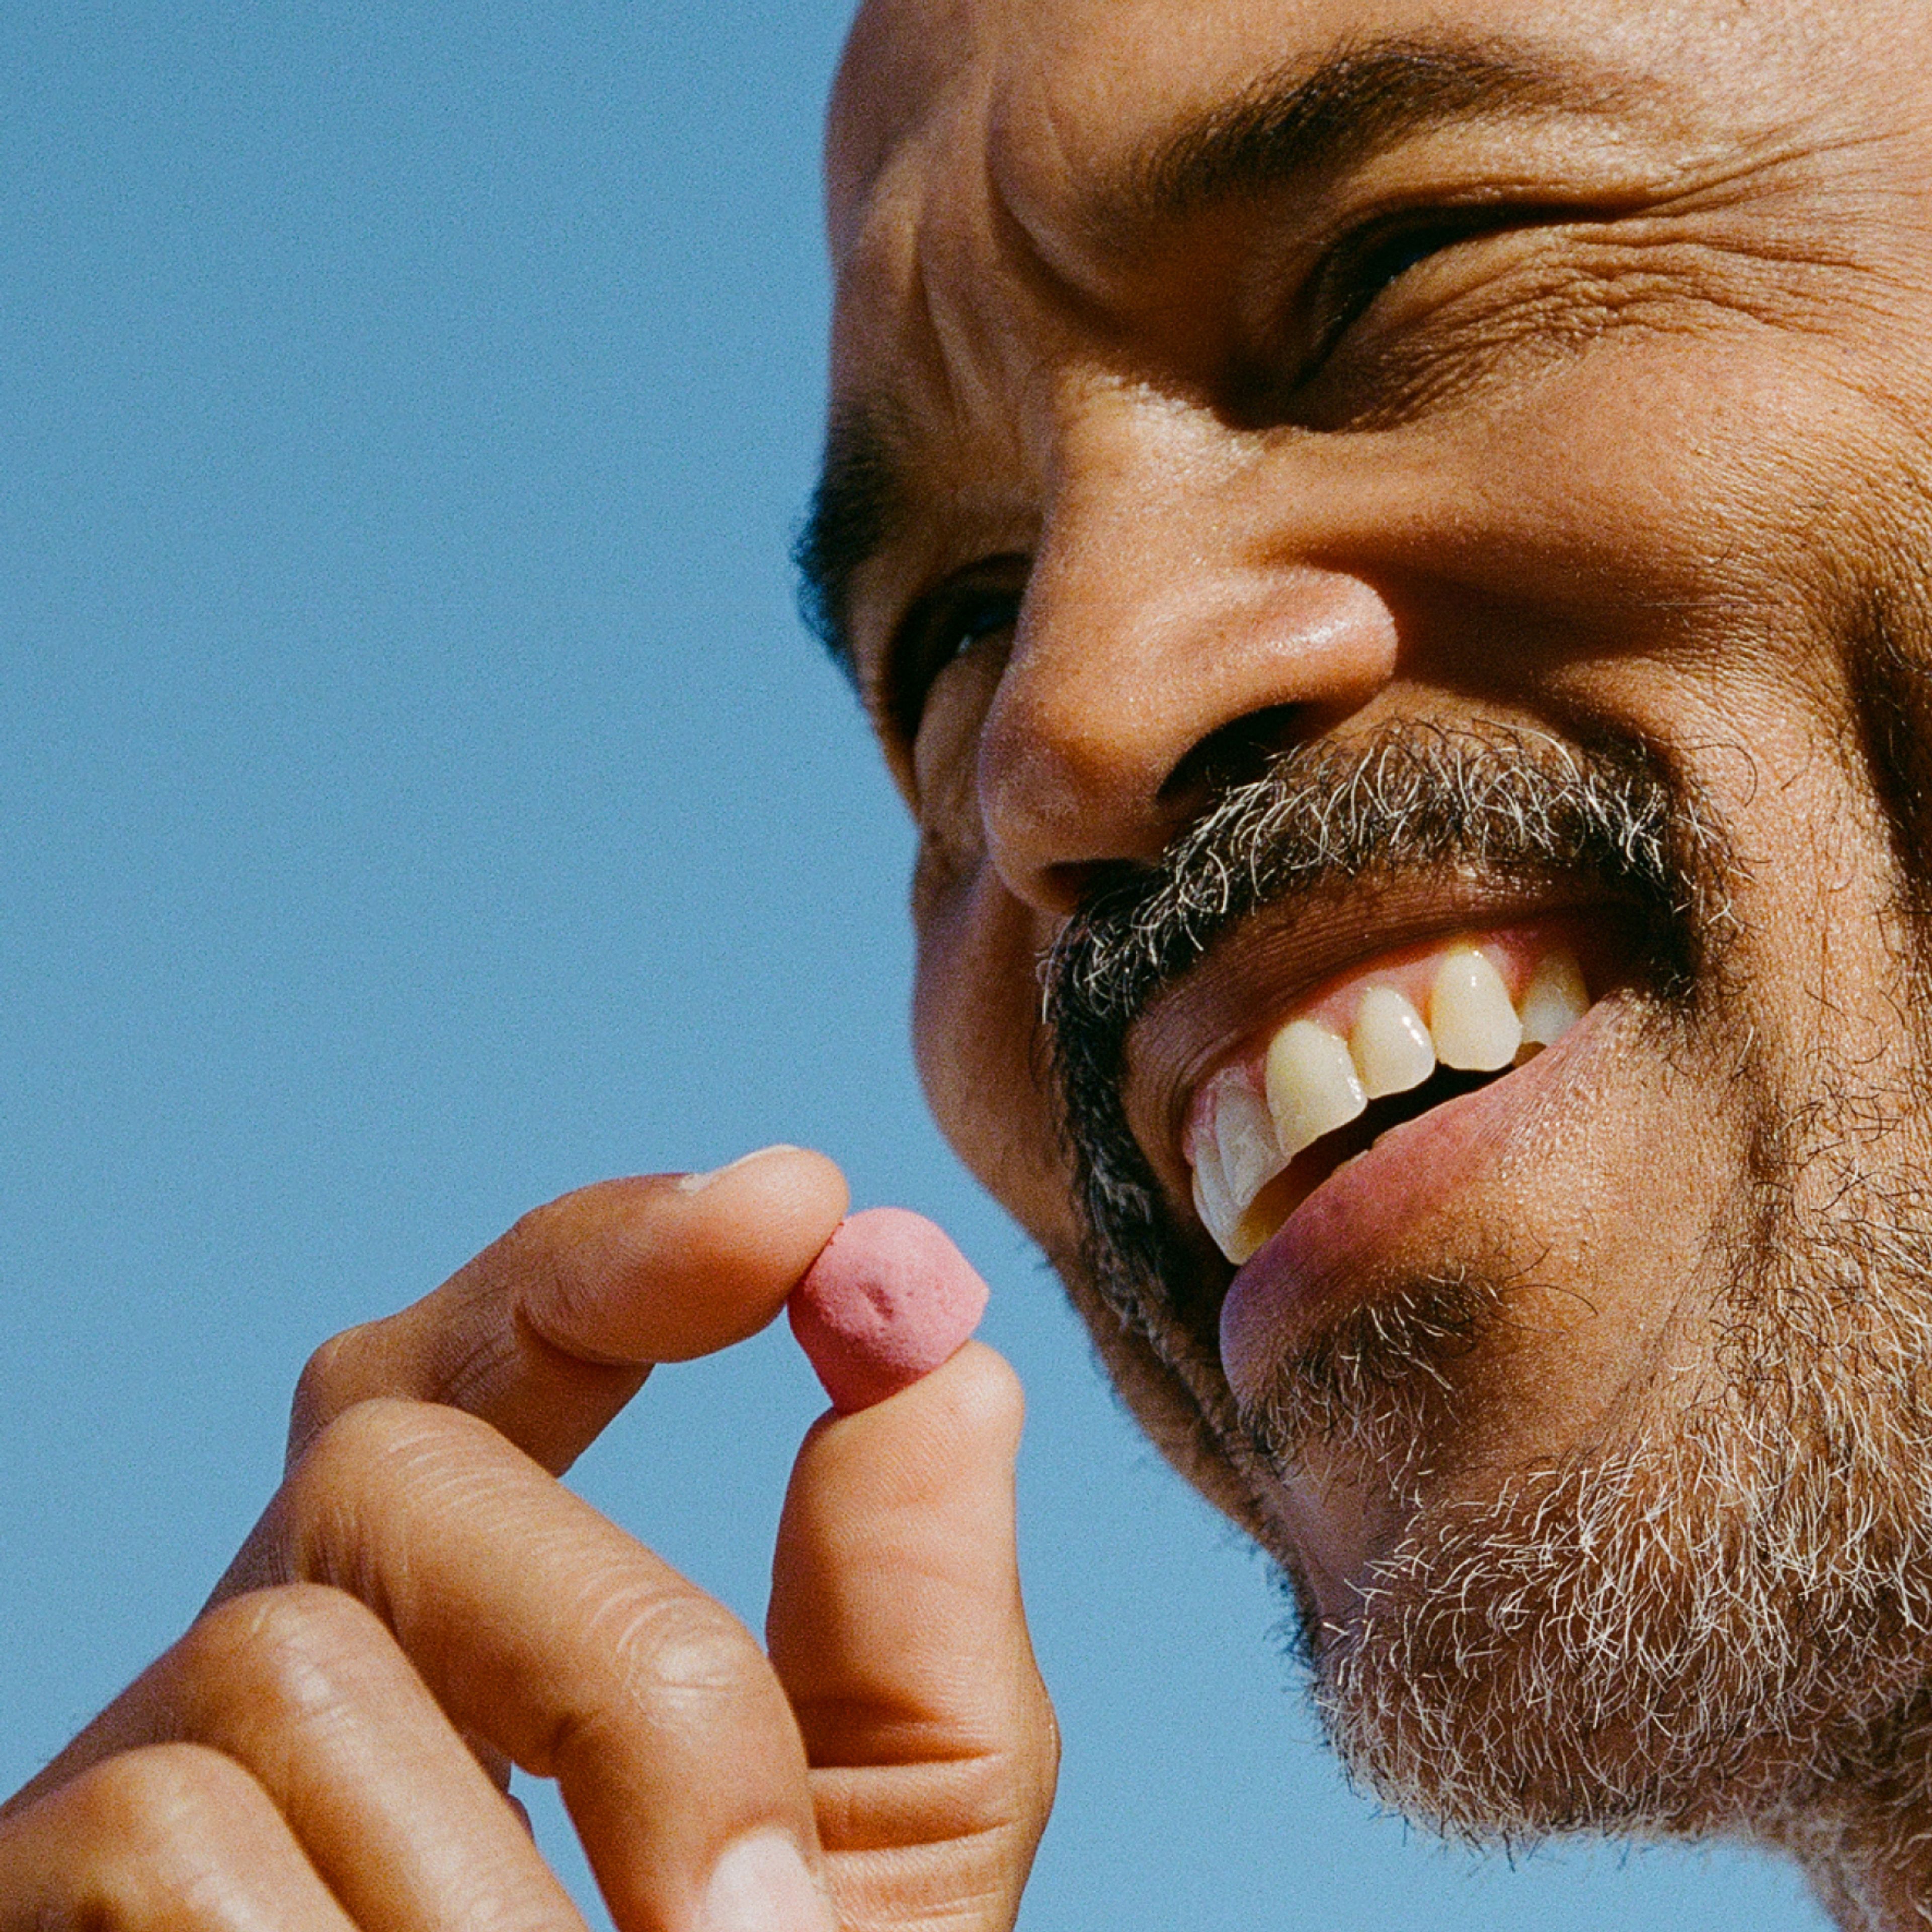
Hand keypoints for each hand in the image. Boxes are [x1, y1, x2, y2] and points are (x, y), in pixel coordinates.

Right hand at [0, 1147, 1057, 1928]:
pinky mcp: (35, 1897)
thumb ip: (910, 1631)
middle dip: (622, 1669)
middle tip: (749, 1917)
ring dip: (494, 1893)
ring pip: (286, 1670)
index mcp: (459, 1613)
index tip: (795, 1207)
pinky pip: (167, 1843)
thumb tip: (957, 1364)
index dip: (619, 1250)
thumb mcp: (866, 1858)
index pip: (494, 1341)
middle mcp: (282, 1643)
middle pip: (395, 1462)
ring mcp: (132, 1771)